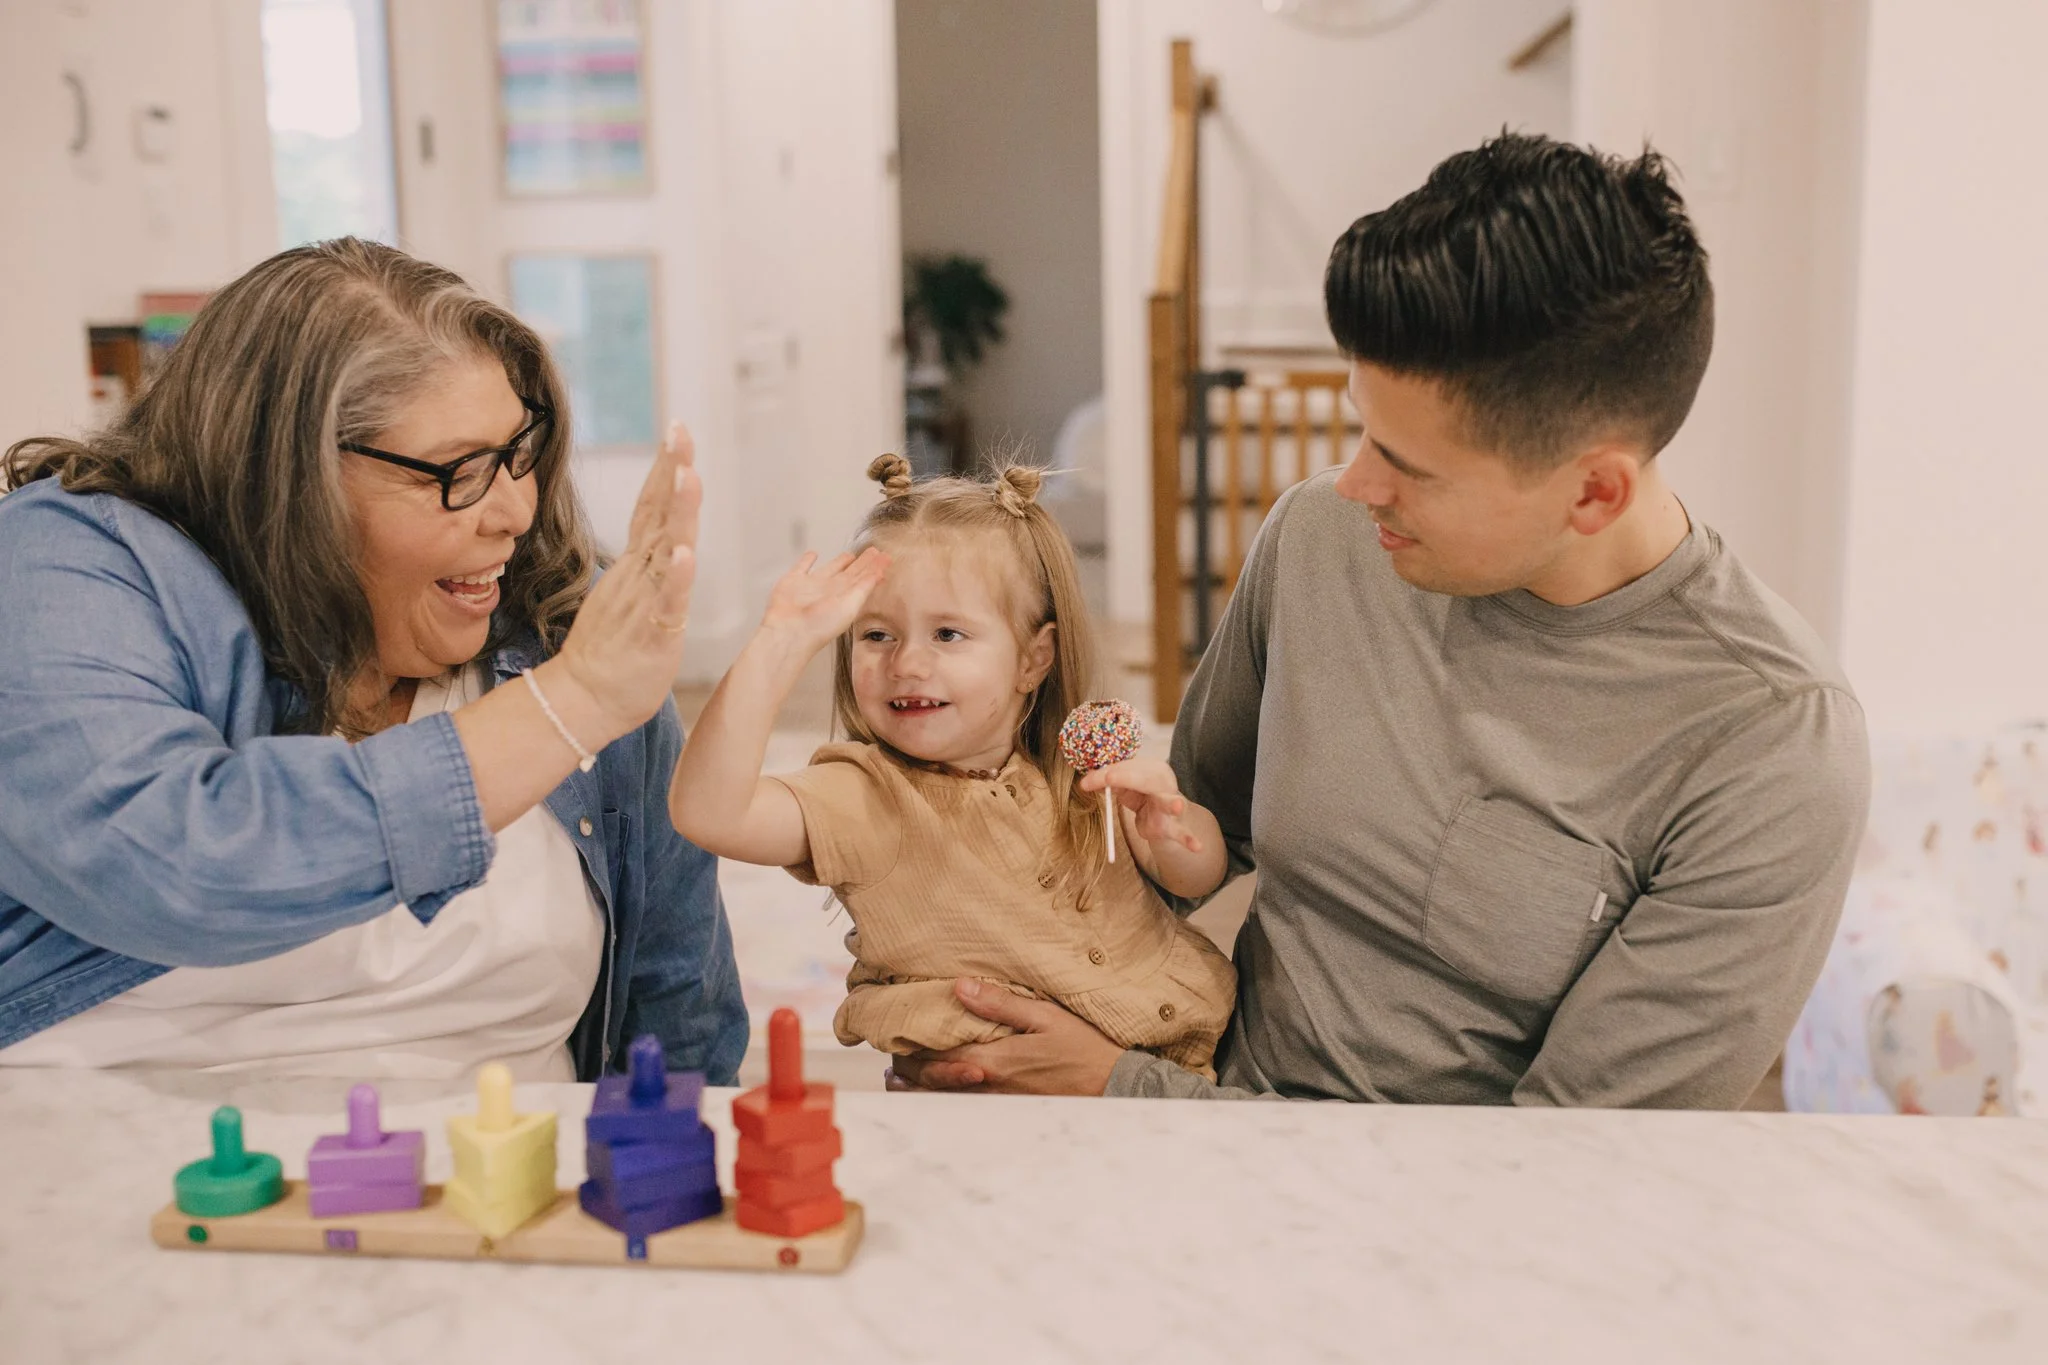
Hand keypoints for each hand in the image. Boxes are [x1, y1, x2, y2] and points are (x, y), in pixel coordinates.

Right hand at [552, 423, 700, 742]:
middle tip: (680, 430)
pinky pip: (666, 602)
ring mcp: (644, 601)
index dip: (666, 468)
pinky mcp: (653, 633)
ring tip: (687, 474)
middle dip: (671, 470)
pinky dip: (677, 577)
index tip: (677, 431)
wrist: (581, 700)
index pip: (651, 507)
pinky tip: (685, 553)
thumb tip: (664, 540)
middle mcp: (639, 575)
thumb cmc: (610, 653)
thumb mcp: (632, 597)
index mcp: (636, 566)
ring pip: (665, 549)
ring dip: (677, 512)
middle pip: (657, 514)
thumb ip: (648, 568)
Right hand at [760, 549, 889, 652]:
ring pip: (830, 568)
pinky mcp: (794, 581)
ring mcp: (813, 586)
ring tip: (850, 554)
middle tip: (874, 552)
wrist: (790, 631)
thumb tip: (879, 573)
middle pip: (851, 572)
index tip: (886, 559)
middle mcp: (831, 591)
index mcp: (847, 596)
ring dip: (840, 561)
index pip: (865, 579)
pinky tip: (812, 555)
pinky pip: (802, 566)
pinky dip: (807, 560)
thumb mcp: (850, 605)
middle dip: (863, 563)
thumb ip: (864, 588)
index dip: (876, 568)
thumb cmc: (819, 626)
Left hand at [885, 980, 1123, 1094]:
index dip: (911, 1045)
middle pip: (932, 1083)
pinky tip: (939, 1095)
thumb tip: (959, 987)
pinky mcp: (1008, 1113)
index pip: (935, 1055)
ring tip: (900, 1081)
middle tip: (891, 1059)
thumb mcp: (1045, 1017)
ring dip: (919, 1091)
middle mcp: (988, 1087)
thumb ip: (1000, 1004)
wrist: (1113, 1088)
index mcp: (993, 1061)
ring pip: (944, 1102)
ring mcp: (997, 1105)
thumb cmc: (1083, 1049)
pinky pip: (965, 1110)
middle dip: (907, 1070)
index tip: (896, 1031)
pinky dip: (944, 1102)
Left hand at [1080, 759, 1203, 853]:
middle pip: (1145, 779)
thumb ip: (1104, 783)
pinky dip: (1189, 840)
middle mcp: (1164, 783)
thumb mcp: (1121, 786)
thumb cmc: (1139, 793)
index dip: (1108, 774)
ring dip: (1173, 804)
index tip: (1088, 782)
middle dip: (1127, 778)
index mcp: (1150, 768)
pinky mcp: (1173, 825)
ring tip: (1178, 806)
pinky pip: (1181, 833)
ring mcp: (1171, 804)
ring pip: (1170, 802)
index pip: (1126, 768)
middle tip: (1109, 779)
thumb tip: (1083, 783)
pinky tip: (1197, 848)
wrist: (1159, 812)